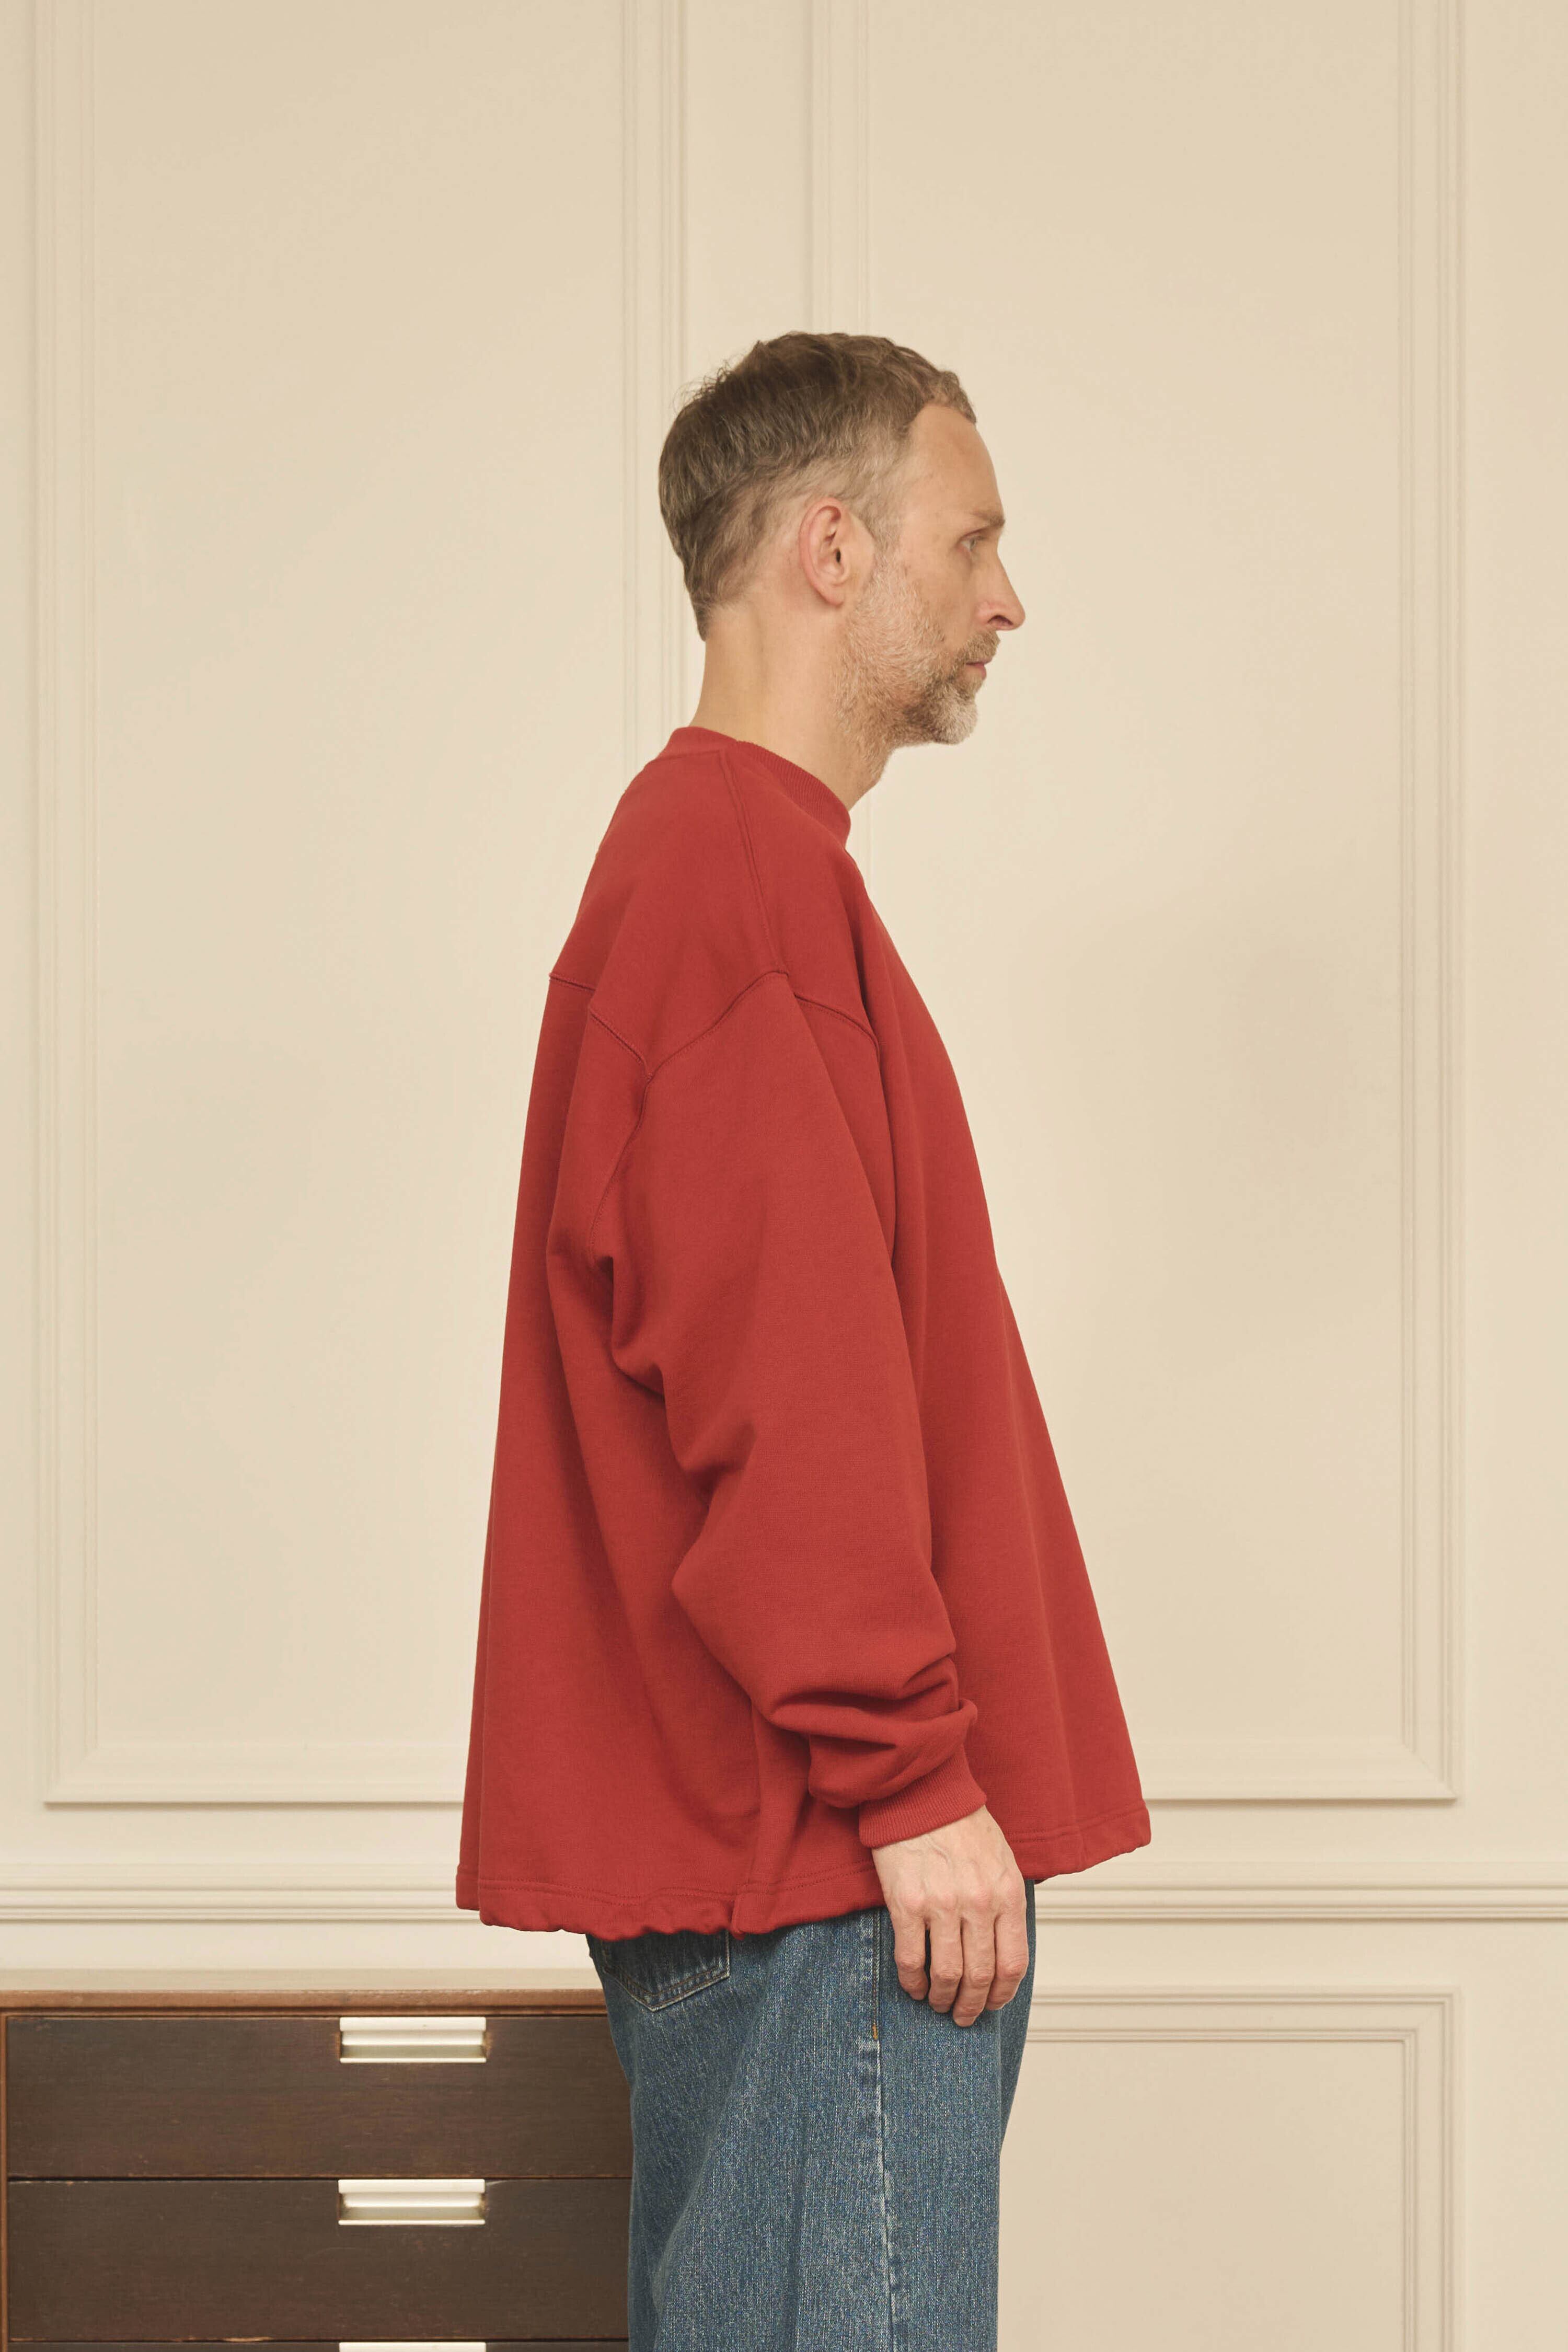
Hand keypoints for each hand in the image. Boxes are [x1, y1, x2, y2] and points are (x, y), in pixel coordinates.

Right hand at [869, 1804, 1028, 2026]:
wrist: (921, 1792)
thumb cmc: (961, 1824)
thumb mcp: (1002, 1859)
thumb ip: (1006, 1903)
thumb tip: (1004, 1948)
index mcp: (1007, 1893)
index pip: (1014, 1964)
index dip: (1002, 1994)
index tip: (992, 2004)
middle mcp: (979, 1903)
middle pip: (980, 1976)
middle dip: (971, 2006)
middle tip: (962, 2015)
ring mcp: (942, 1905)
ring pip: (947, 1975)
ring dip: (943, 1999)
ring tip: (938, 2003)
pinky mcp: (907, 1903)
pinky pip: (911, 1959)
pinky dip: (913, 1982)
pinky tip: (914, 1986)